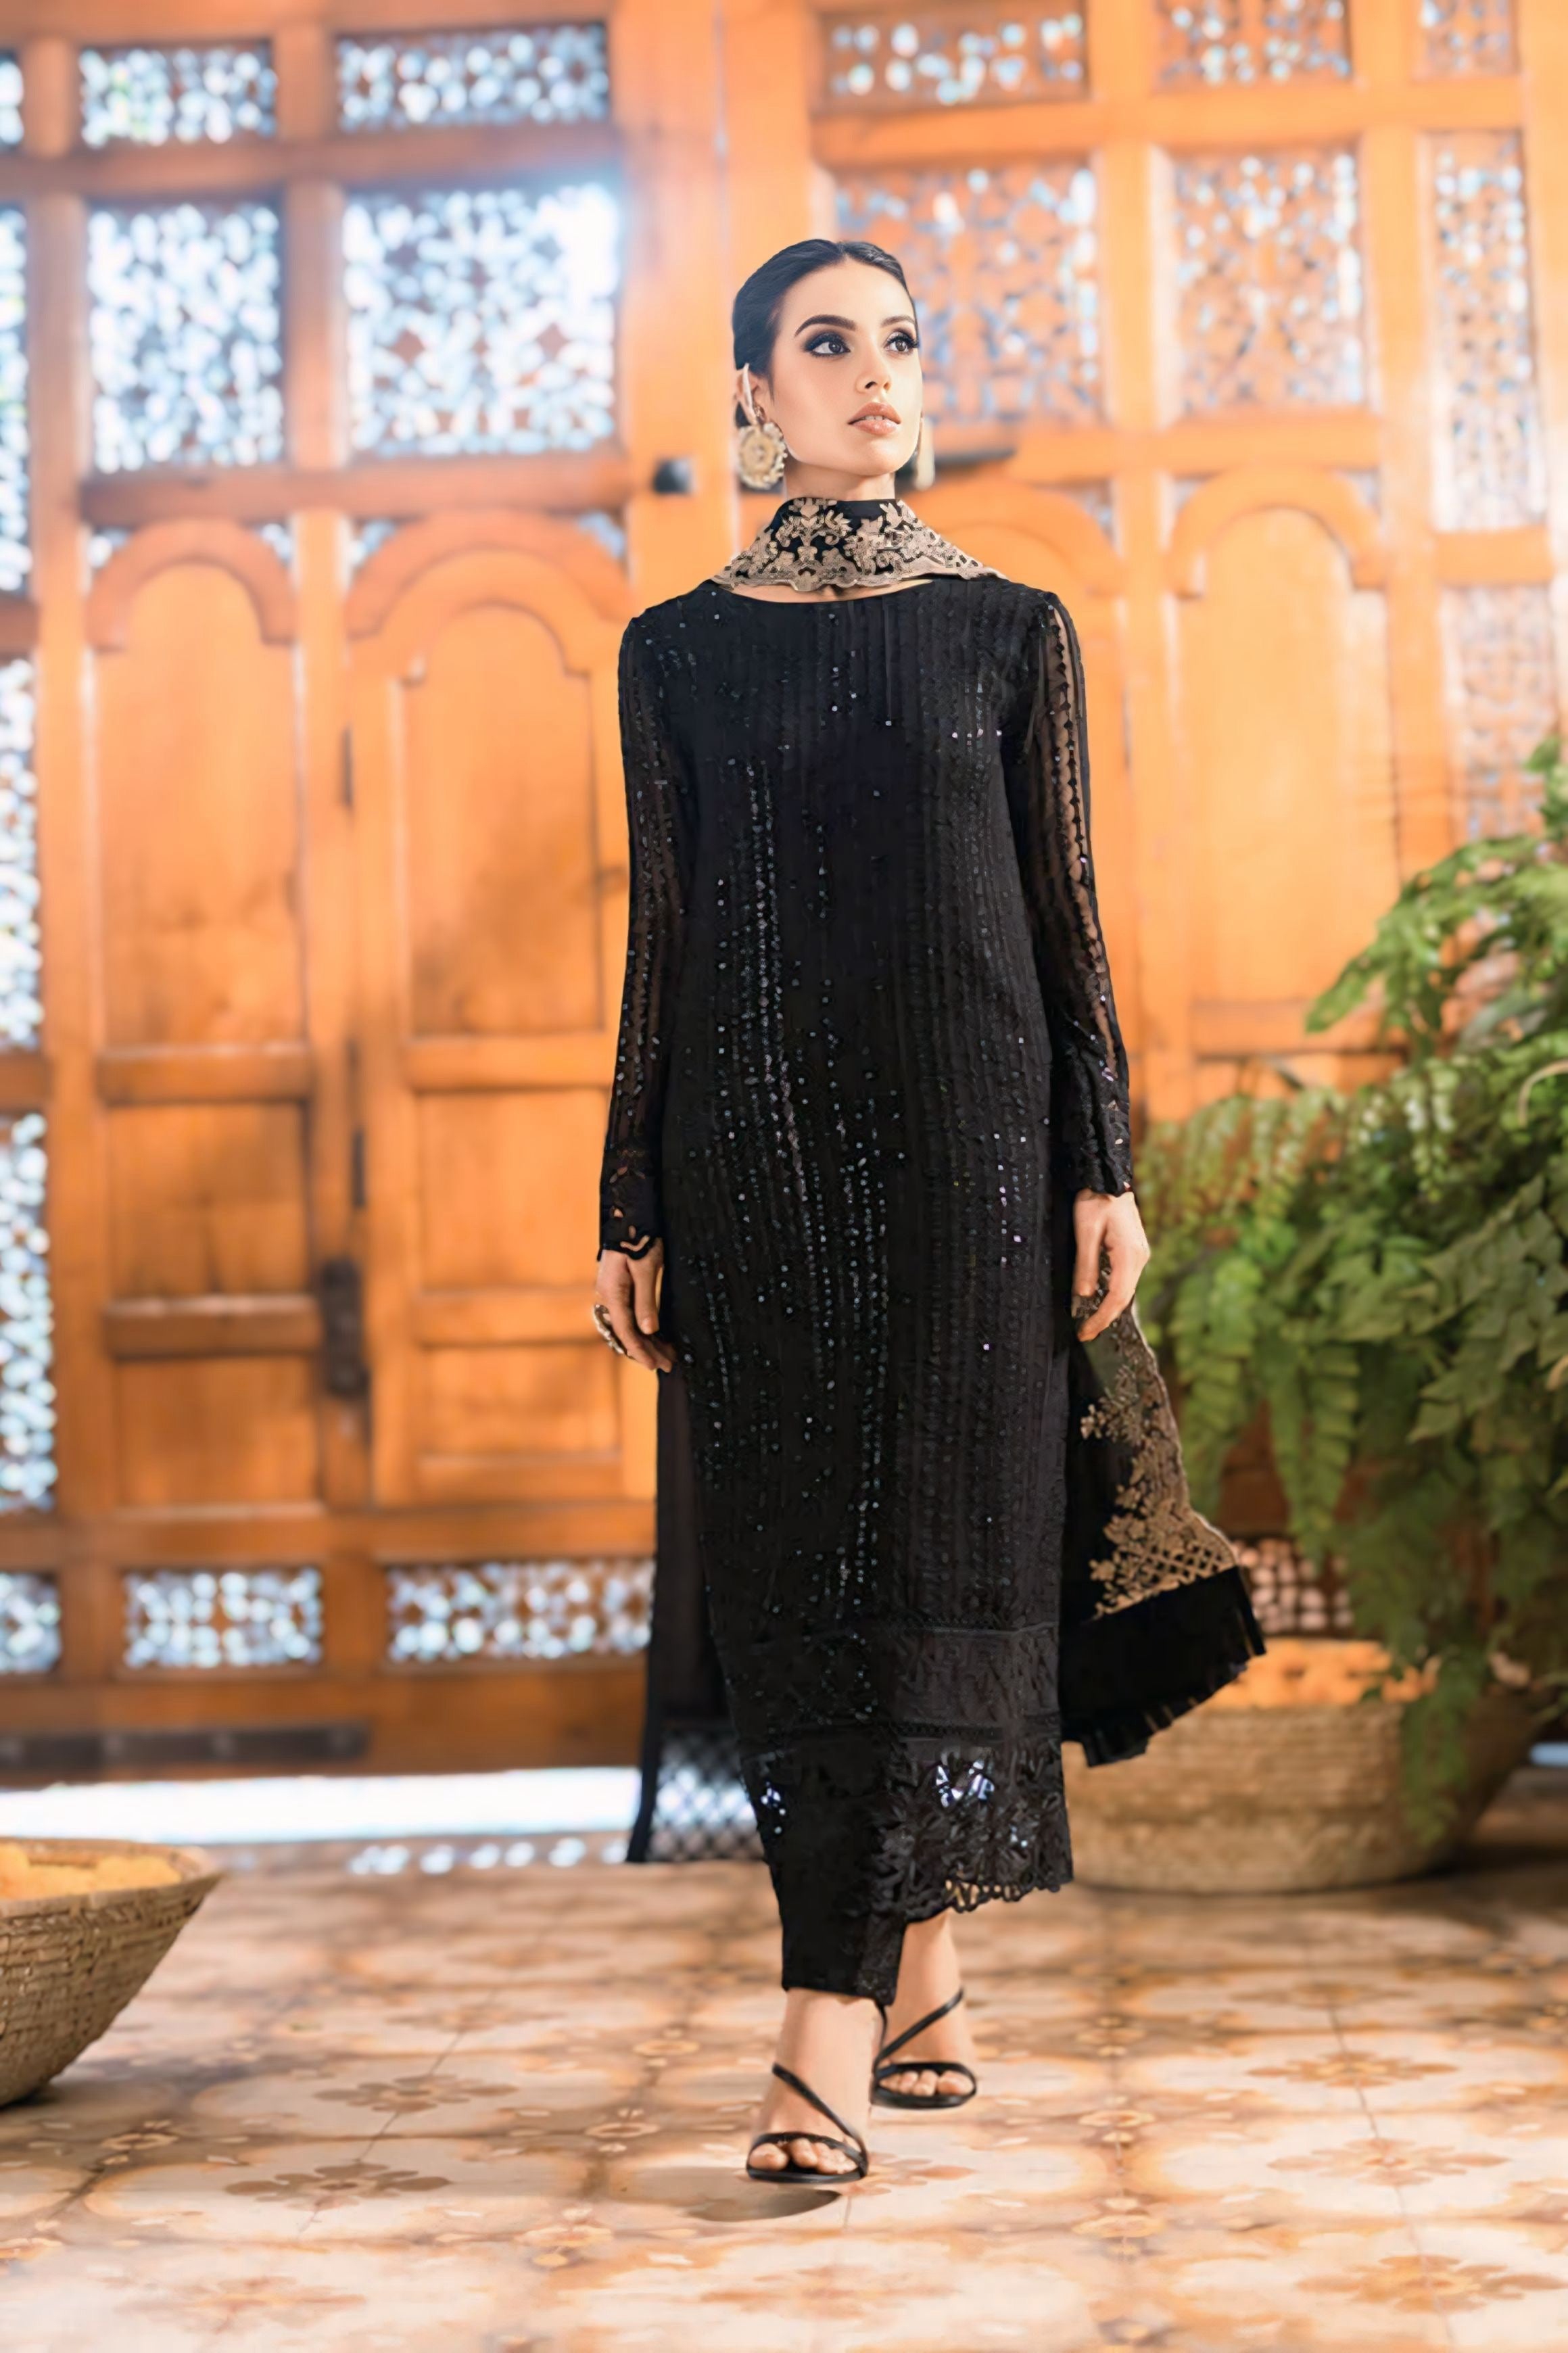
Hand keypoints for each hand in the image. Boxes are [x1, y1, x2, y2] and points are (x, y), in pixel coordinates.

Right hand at [596, 1240, 676, 1373]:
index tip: (656, 1366)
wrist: (630, 1211)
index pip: (626, 1331)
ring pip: (630, 1323)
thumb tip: (648, 1331)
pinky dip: (645, 1325)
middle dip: (647, 1349)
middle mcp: (609, 1295)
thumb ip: (646, 1301)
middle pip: (627, 1330)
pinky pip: (632, 1312)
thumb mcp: (646, 1269)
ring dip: (647, 1339)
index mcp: (612, 1293)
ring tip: (667, 1353)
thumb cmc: (639, 1237)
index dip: (641, 1351)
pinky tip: (657, 1333)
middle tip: (668, 1364)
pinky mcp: (621, 1285)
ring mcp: (613, 1290)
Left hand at [1071, 1188, 1149, 1342]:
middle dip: (1104, 1318)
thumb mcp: (1085, 1232)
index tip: (1085, 1333)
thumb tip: (1085, 1296)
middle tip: (1084, 1334)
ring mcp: (1139, 1254)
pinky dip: (1113, 1294)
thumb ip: (1086, 1266)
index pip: (1117, 1297)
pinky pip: (1125, 1279)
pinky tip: (1100, 1300)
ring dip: (1109, 1307)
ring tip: (1090, 1322)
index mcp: (1129, 1255)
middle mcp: (1140, 1257)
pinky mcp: (1134, 1251)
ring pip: (1126, 1290)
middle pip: (1124, 1298)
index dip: (1101, 1319)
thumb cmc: (1094, 1200)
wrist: (1108, 1177)